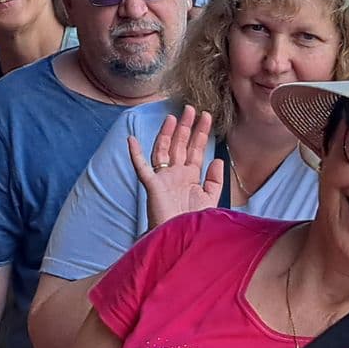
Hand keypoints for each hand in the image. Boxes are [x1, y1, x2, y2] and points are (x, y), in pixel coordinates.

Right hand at [127, 106, 224, 226]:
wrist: (180, 239)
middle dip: (186, 127)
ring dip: (166, 134)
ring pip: (163, 150)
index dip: (201, 133)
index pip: (196, 149)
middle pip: (180, 145)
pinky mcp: (152, 186)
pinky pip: (142, 168)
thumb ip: (214, 180)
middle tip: (191, 108)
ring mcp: (163, 178)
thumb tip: (217, 160)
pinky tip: (131, 140)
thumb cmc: (192, 222)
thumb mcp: (209, 199)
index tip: (207, 116)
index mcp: (189, 176)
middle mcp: (176, 174)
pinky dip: (135, 154)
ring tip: (173, 117)